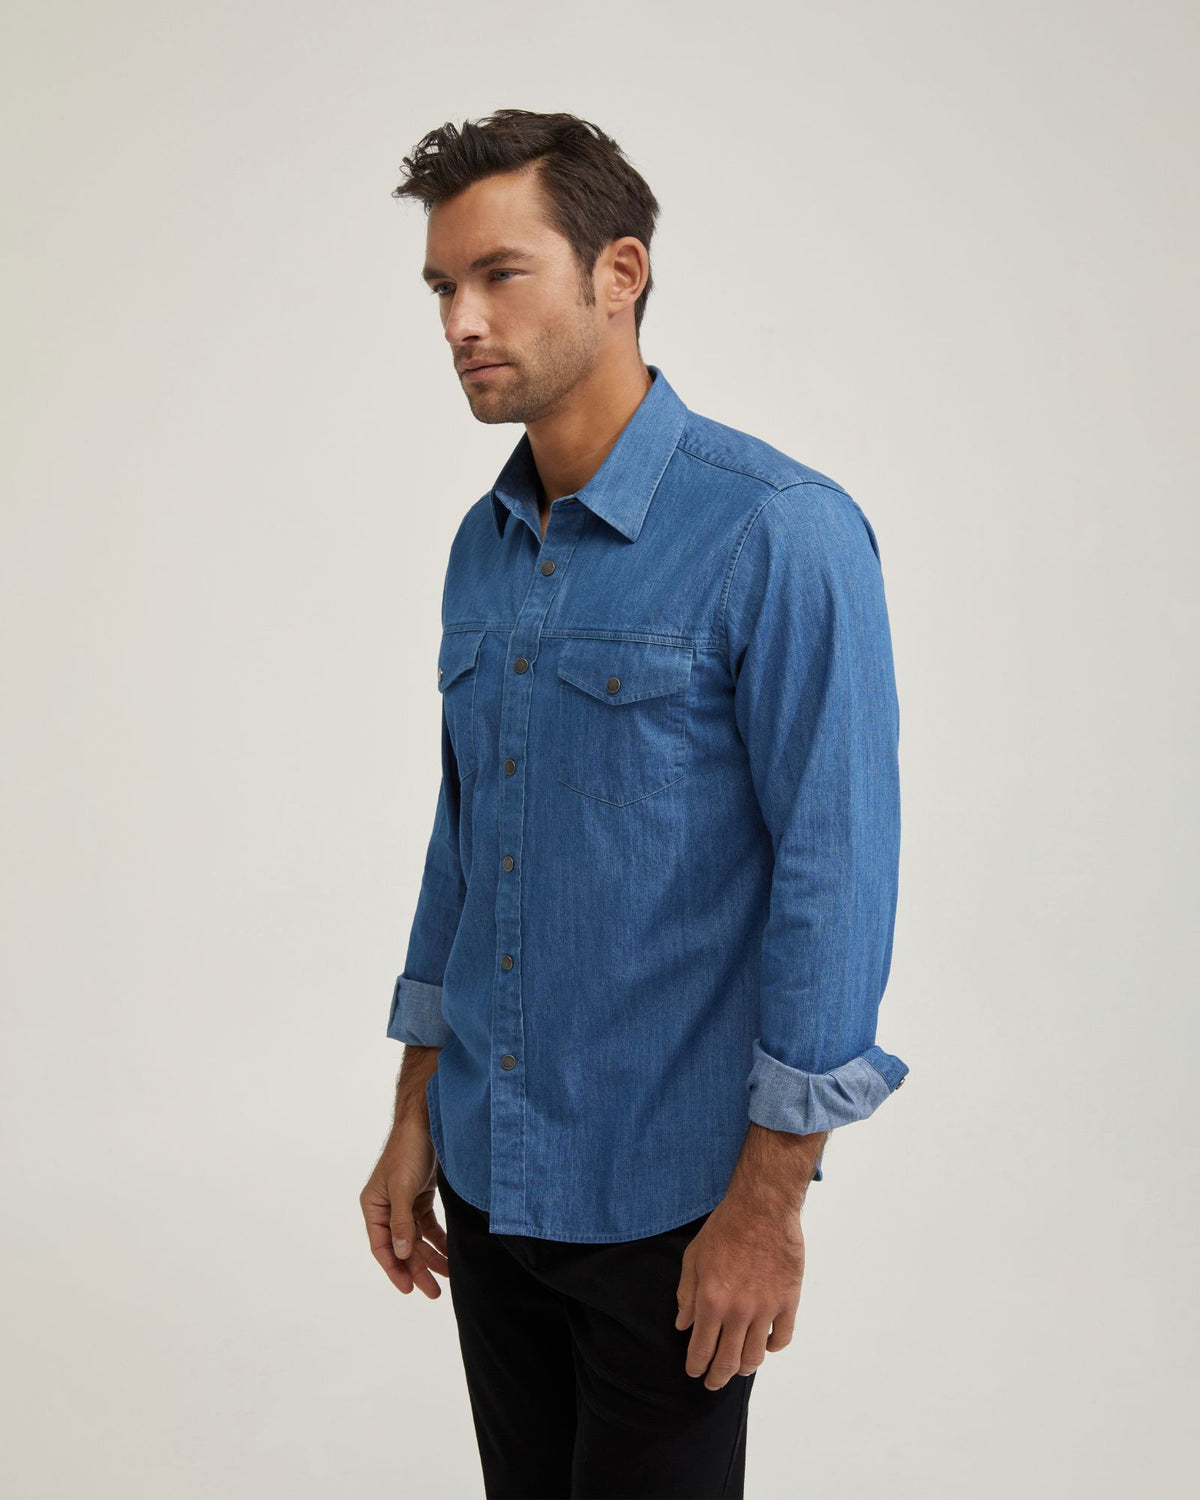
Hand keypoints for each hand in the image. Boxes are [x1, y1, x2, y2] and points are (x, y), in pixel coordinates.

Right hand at [360, 1123, 449, 1297]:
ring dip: (431, 1256)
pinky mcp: (420, 1196)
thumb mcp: (403, 1188)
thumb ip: (401, 1222)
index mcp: (373, 1206)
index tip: (409, 1290)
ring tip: (448, 1275)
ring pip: (417, 1239)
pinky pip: (428, 1226)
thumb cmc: (408, 1151)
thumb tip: (402, 1254)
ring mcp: (404, 1203)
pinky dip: (439, 1239)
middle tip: (434, 1293)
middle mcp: (386, 1207)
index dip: (395, 1270)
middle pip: (402, 1247)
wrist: (428, 1121)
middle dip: (417, 1269)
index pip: (382, 1247)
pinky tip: (450, 1252)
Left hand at [674, 1192, 806, 1389]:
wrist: (762, 1208)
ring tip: (738, 1365)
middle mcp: (738, 1311)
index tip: (695, 1372)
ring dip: (744, 1366)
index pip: (702, 1349)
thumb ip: (687, 1294)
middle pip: (728, 1362)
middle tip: (713, 1381)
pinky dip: (772, 1348)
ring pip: (756, 1356)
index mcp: (712, 1301)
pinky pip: (782, 1338)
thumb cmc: (724, 1228)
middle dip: (717, 1377)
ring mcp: (766, 1308)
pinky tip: (764, 1344)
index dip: (696, 1366)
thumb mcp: (694, 1257)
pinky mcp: (788, 1301)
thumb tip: (683, 1325)